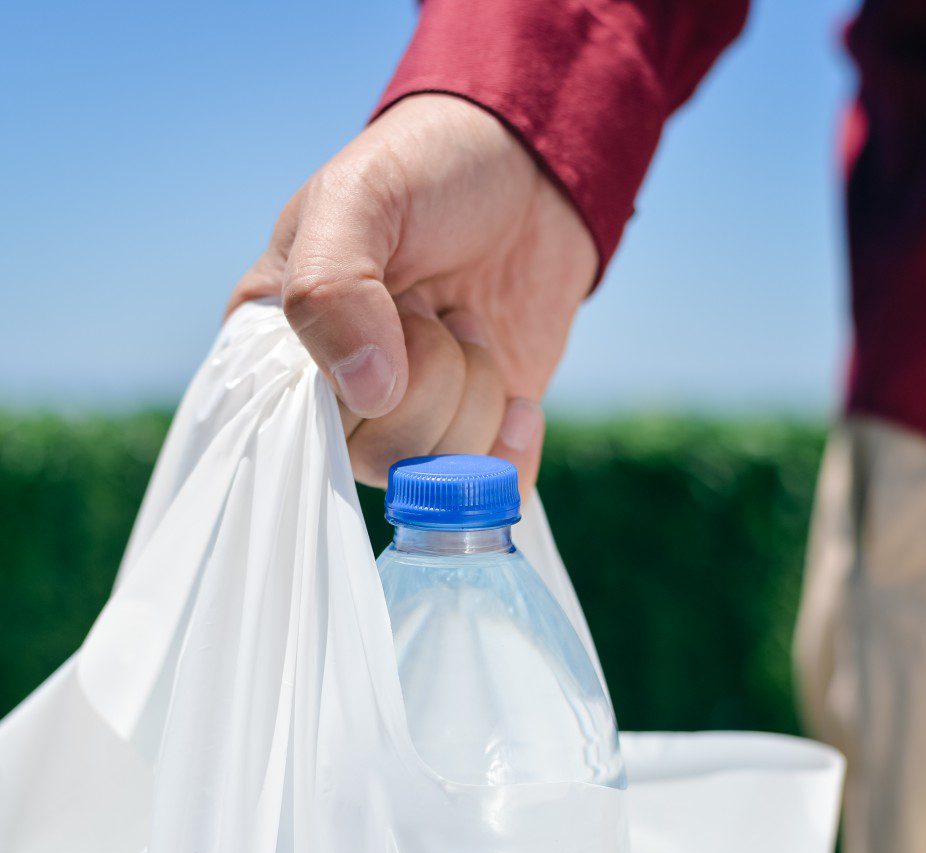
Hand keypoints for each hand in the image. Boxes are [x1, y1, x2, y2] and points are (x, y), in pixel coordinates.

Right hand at [228, 95, 597, 491]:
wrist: (529, 171)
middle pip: (379, 457)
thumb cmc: (427, 172)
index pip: (298, 430)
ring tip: (467, 323)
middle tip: (433, 305)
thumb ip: (332, 285)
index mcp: (280, 350)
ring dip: (478, 389)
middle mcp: (340, 401)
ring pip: (442, 474)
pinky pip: (489, 491)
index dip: (356, 378)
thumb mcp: (358, 198)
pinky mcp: (476, 434)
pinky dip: (513, 449)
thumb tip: (371, 394)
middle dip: (431, 373)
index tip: (391, 304)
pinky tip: (519, 396)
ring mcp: (412, 423)